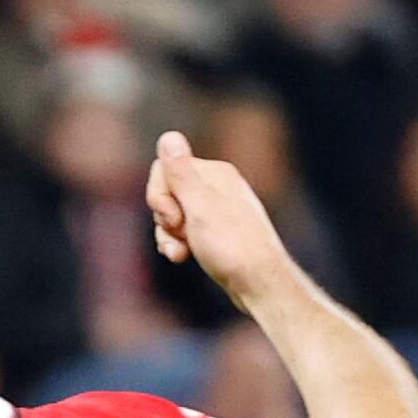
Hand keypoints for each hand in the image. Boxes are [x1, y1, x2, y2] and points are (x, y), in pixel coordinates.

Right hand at [146, 129, 297, 307]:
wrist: (258, 282)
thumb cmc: (231, 246)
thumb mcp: (200, 208)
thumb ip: (181, 173)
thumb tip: (168, 135)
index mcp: (215, 173)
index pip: (165, 169)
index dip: (159, 196)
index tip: (174, 218)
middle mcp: (217, 185)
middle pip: (166, 192)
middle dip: (163, 217)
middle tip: (181, 234)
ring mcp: (216, 208)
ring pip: (172, 214)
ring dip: (168, 236)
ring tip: (182, 253)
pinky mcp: (215, 230)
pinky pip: (183, 230)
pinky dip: (178, 243)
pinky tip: (185, 257)